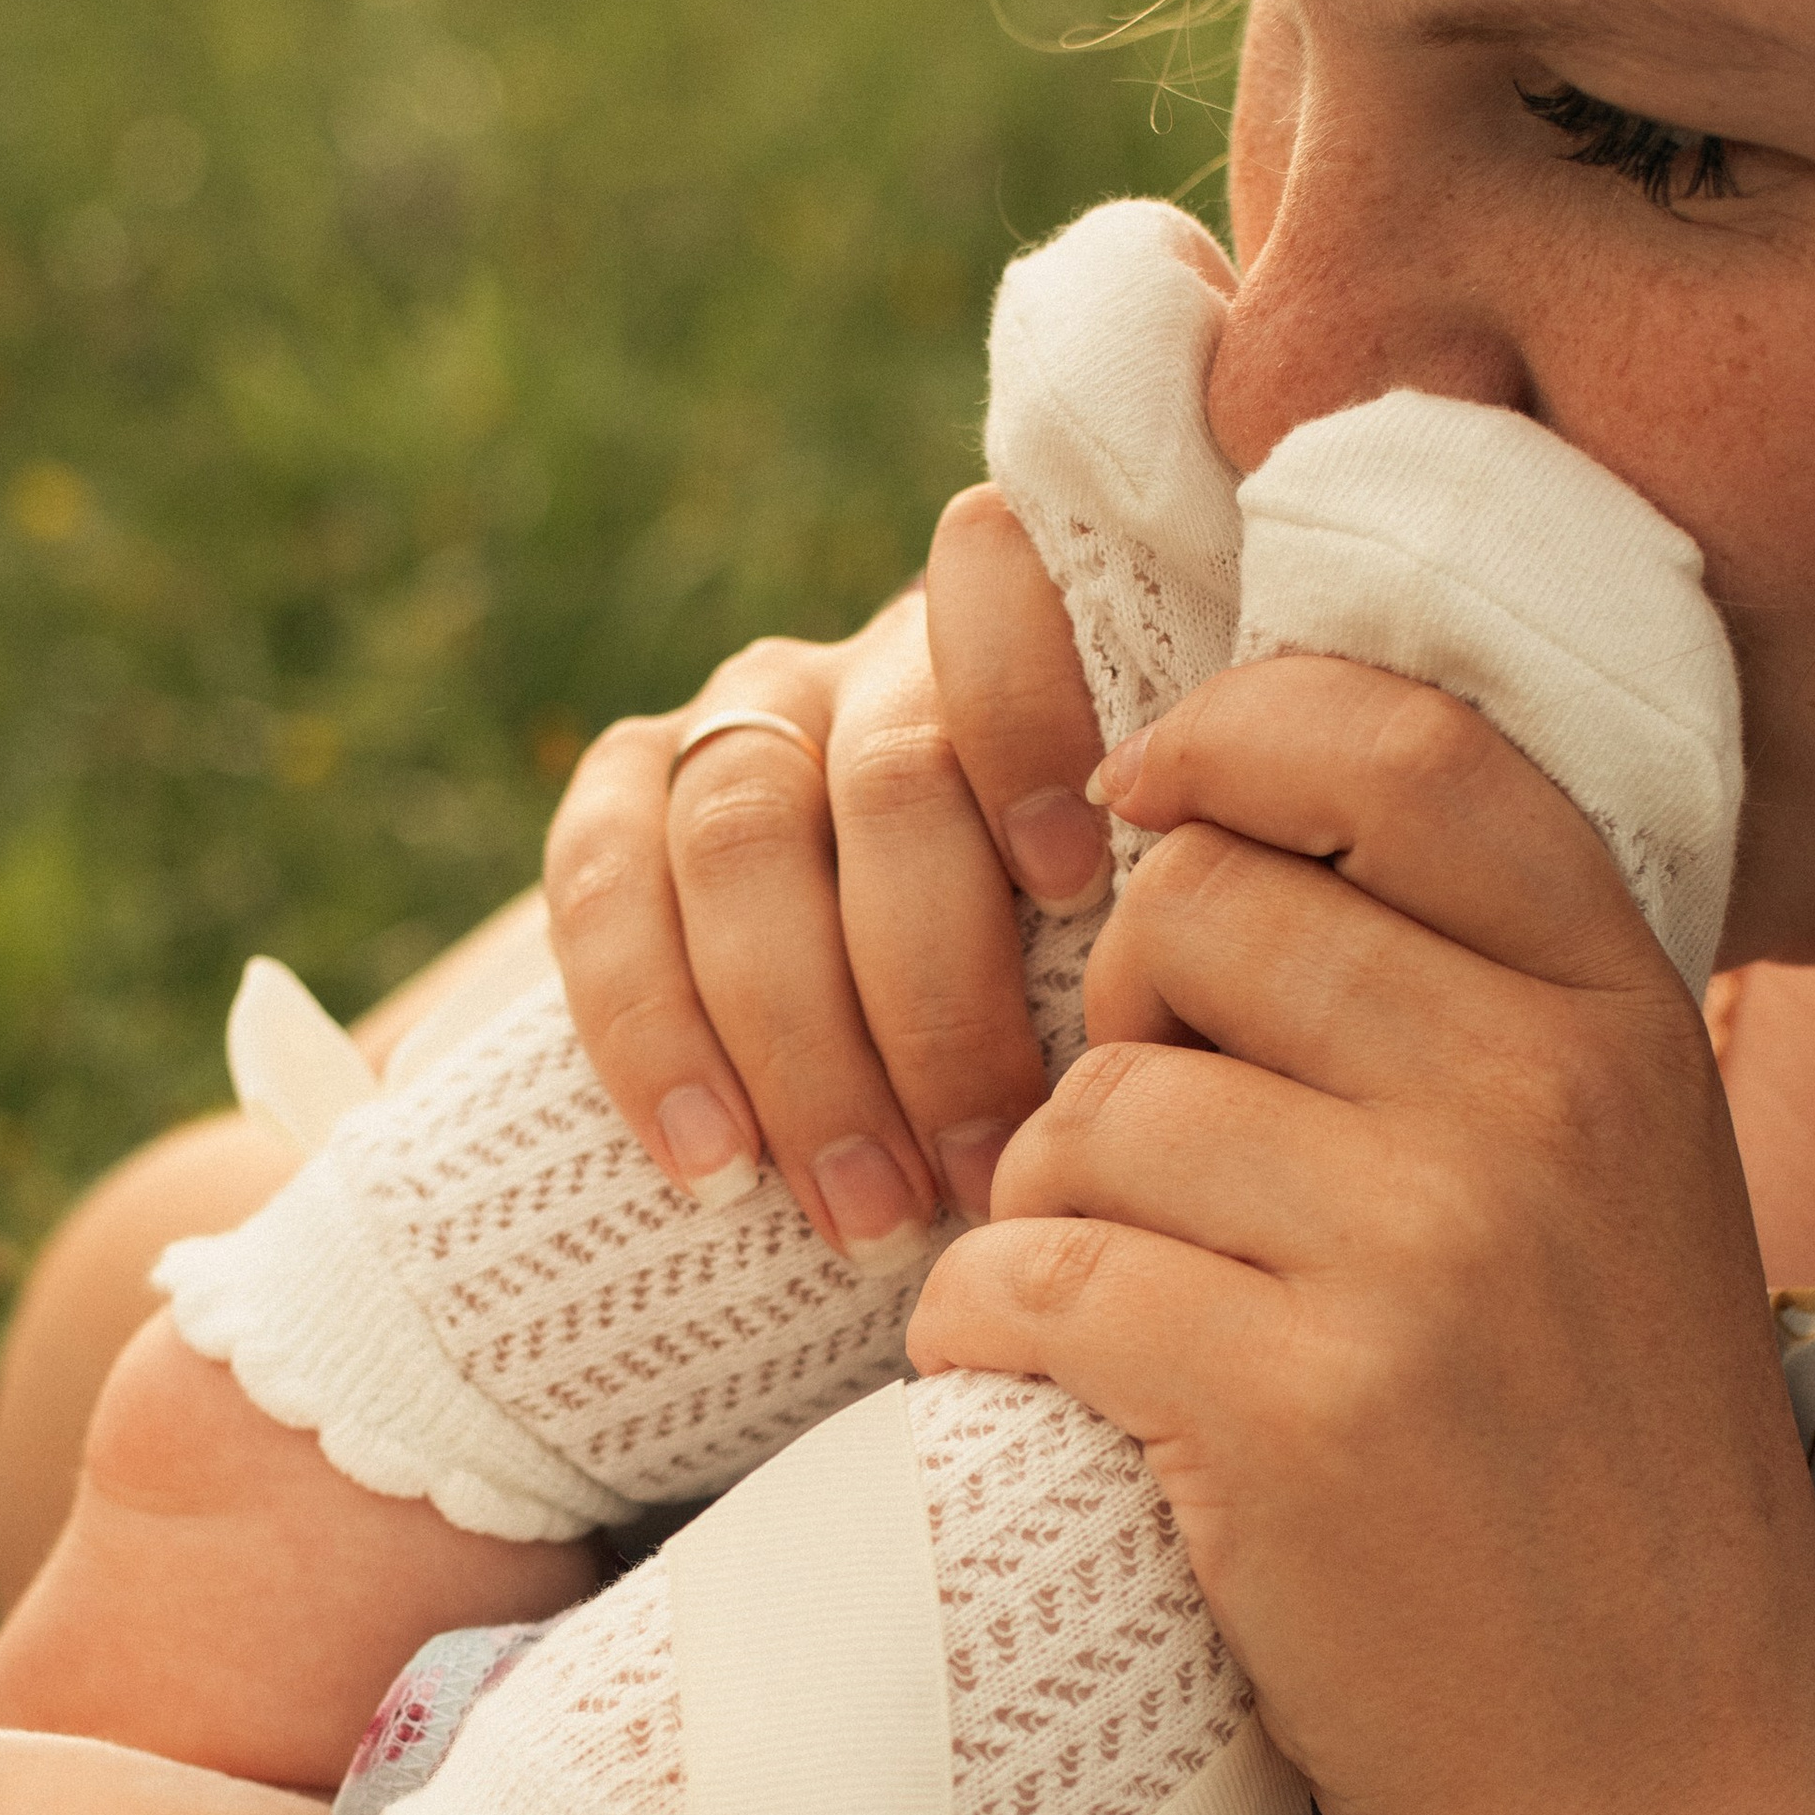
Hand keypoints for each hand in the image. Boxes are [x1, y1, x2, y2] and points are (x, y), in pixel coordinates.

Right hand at [544, 491, 1102, 1249]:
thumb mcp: (1139, 960)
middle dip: (936, 1005)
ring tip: (867, 1218)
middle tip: (985, 1176)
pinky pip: (599, 884)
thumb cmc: (1072, 1024)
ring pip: (743, 842)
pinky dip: (651, 1035)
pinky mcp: (619, 790)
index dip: (1030, 720)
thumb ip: (1168, 938)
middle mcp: (877, 664)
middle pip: (888, 782)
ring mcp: (740, 718)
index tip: (1075, 887)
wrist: (885, 1053)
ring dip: (807, 1054)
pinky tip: (712, 1166)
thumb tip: (1215, 1036)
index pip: (1006, 596)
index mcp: (1032, 665)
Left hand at [906, 660, 1814, 1814]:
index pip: (1410, 748)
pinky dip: (983, 1327)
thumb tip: (1201, 850)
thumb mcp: (1604, 1200)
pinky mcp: (1285, 1406)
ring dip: (1044, 1205)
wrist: (1647, 1786)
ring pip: (1093, 1112)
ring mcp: (1419, 1254)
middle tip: (1143, 1170)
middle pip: (1197, 918)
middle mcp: (1537, 1103)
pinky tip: (1032, 1382)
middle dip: (1118, 1029)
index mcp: (1620, 1025)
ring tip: (1112, 1309)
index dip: (1234, 733)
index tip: (1140, 801)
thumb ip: (1459, 1024)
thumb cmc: (1584, 1482)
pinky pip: (1029, 1275)